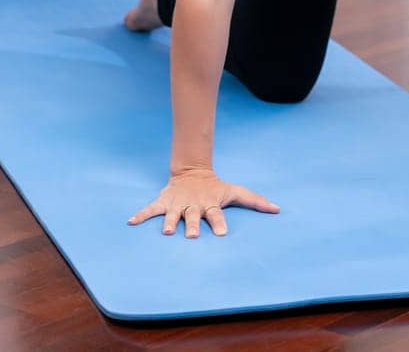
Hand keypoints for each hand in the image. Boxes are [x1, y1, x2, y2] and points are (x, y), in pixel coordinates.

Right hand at [127, 167, 280, 238]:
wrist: (192, 172)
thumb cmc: (215, 188)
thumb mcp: (234, 191)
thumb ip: (255, 200)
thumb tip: (278, 209)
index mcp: (211, 204)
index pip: (217, 214)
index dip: (219, 222)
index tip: (222, 233)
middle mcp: (194, 205)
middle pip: (194, 217)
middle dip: (193, 226)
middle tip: (193, 236)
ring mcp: (178, 204)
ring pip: (173, 214)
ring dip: (170, 222)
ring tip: (167, 232)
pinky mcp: (164, 202)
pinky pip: (150, 209)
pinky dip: (141, 215)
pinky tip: (131, 222)